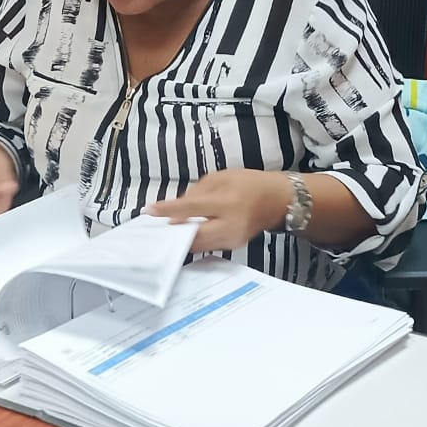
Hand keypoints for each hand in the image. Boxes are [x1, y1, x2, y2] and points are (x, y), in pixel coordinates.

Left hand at [148, 170, 291, 253]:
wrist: (276, 202)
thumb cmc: (248, 184)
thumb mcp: (221, 178)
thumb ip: (196, 192)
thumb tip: (175, 208)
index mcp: (228, 203)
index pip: (192, 208)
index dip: (169, 210)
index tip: (150, 211)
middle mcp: (230, 226)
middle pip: (193, 236)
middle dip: (171, 234)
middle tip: (152, 230)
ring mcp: (232, 240)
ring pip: (198, 246)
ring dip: (179, 241)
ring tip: (162, 234)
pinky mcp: (232, 248)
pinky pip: (206, 247)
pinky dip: (192, 242)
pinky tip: (181, 236)